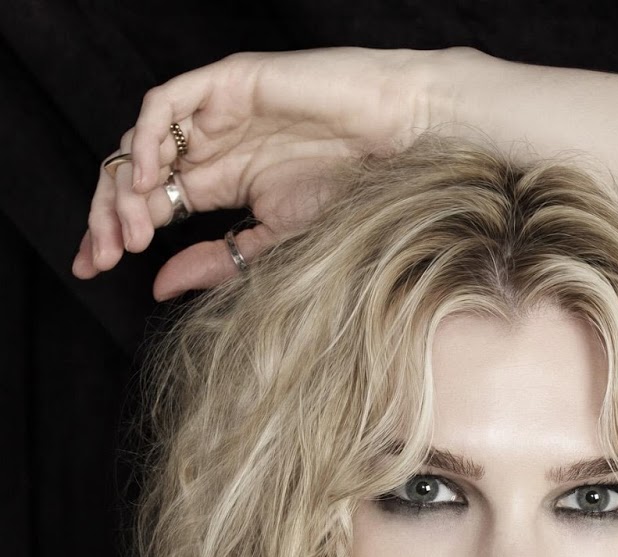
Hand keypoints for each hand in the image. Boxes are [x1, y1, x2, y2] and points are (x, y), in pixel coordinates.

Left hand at [72, 45, 441, 300]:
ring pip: (141, 140)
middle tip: (102, 256)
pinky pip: (166, 104)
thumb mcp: (275, 243)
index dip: (112, 231)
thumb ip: (217, 261)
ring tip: (130, 231)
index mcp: (218, 181)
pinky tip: (150, 179)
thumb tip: (158, 285)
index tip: (93, 268)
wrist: (397, 148)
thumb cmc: (352, 192)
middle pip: (133, 174)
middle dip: (107, 214)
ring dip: (124, 186)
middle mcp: (209, 145)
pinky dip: (148, 138)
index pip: (148, 203)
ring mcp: (214, 113)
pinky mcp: (226, 83)